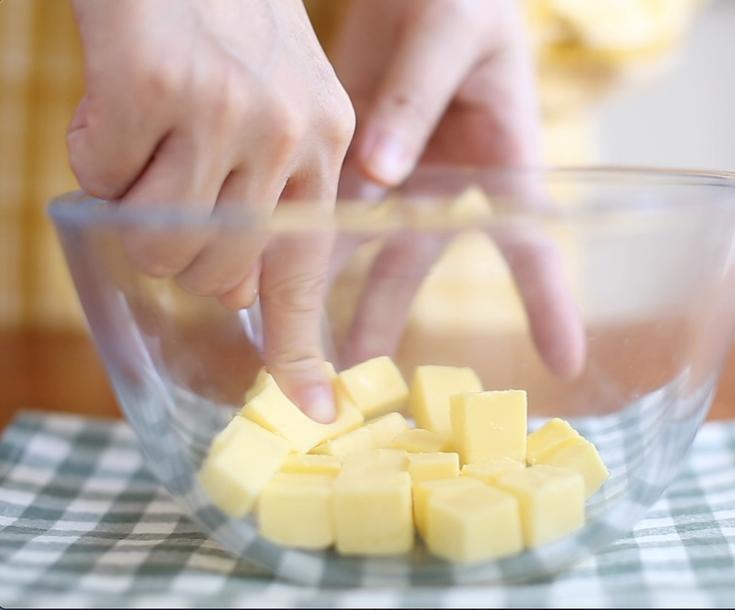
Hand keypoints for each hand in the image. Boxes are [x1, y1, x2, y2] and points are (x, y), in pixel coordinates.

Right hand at [68, 0, 354, 421]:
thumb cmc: (219, 17)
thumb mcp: (279, 97)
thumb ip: (269, 189)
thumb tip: (234, 290)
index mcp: (327, 140)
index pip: (310, 270)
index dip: (302, 349)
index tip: (312, 411)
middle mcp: (290, 133)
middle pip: (219, 275)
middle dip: (178, 251)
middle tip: (166, 181)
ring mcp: (227, 111)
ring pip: (158, 240)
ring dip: (131, 201)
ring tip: (144, 132)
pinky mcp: (157, 86)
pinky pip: (101, 177)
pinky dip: (92, 150)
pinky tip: (114, 98)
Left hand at [331, 0, 585, 376]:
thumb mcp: (448, 35)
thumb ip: (414, 99)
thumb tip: (381, 172)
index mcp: (498, 156)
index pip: (531, 240)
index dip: (549, 302)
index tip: (567, 361)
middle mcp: (446, 179)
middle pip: (416, 261)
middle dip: (388, 319)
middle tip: (359, 380)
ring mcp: (395, 168)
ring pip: (358, 242)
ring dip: (327, 291)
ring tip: (299, 349)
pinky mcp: (352, 149)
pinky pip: (323, 201)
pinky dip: (295, 234)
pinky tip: (265, 271)